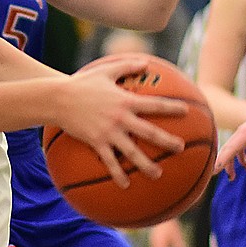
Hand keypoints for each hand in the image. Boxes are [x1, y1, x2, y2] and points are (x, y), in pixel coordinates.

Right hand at [58, 55, 186, 187]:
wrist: (58, 98)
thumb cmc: (81, 82)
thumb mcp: (105, 71)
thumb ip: (126, 66)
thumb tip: (146, 62)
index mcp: (125, 101)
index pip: (154, 105)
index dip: (172, 108)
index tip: (187, 112)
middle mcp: (120, 118)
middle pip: (149, 132)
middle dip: (167, 141)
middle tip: (181, 148)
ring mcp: (109, 132)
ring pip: (132, 152)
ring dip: (146, 165)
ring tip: (158, 174)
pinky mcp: (96, 142)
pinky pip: (110, 161)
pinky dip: (118, 173)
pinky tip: (125, 184)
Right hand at [214, 96, 245, 178]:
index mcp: (244, 133)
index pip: (230, 149)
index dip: (221, 161)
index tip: (214, 170)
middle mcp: (240, 133)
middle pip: (227, 150)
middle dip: (222, 163)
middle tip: (215, 176)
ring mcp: (242, 133)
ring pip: (231, 150)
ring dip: (231, 163)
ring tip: (232, 177)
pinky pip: (239, 148)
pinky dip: (240, 158)